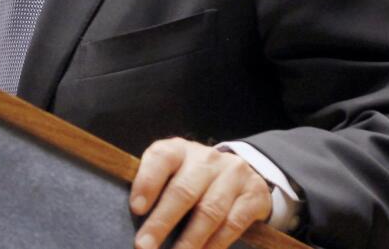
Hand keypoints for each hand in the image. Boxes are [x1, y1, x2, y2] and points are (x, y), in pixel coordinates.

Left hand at [129, 138, 271, 248]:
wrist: (241, 172)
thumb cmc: (194, 176)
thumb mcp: (174, 171)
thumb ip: (156, 185)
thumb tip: (135, 216)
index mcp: (180, 149)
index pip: (161, 158)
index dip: (147, 183)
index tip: (136, 209)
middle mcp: (207, 158)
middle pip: (183, 191)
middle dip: (161, 223)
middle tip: (144, 246)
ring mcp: (233, 175)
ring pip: (209, 211)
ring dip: (189, 240)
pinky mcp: (253, 195)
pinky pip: (232, 224)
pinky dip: (215, 244)